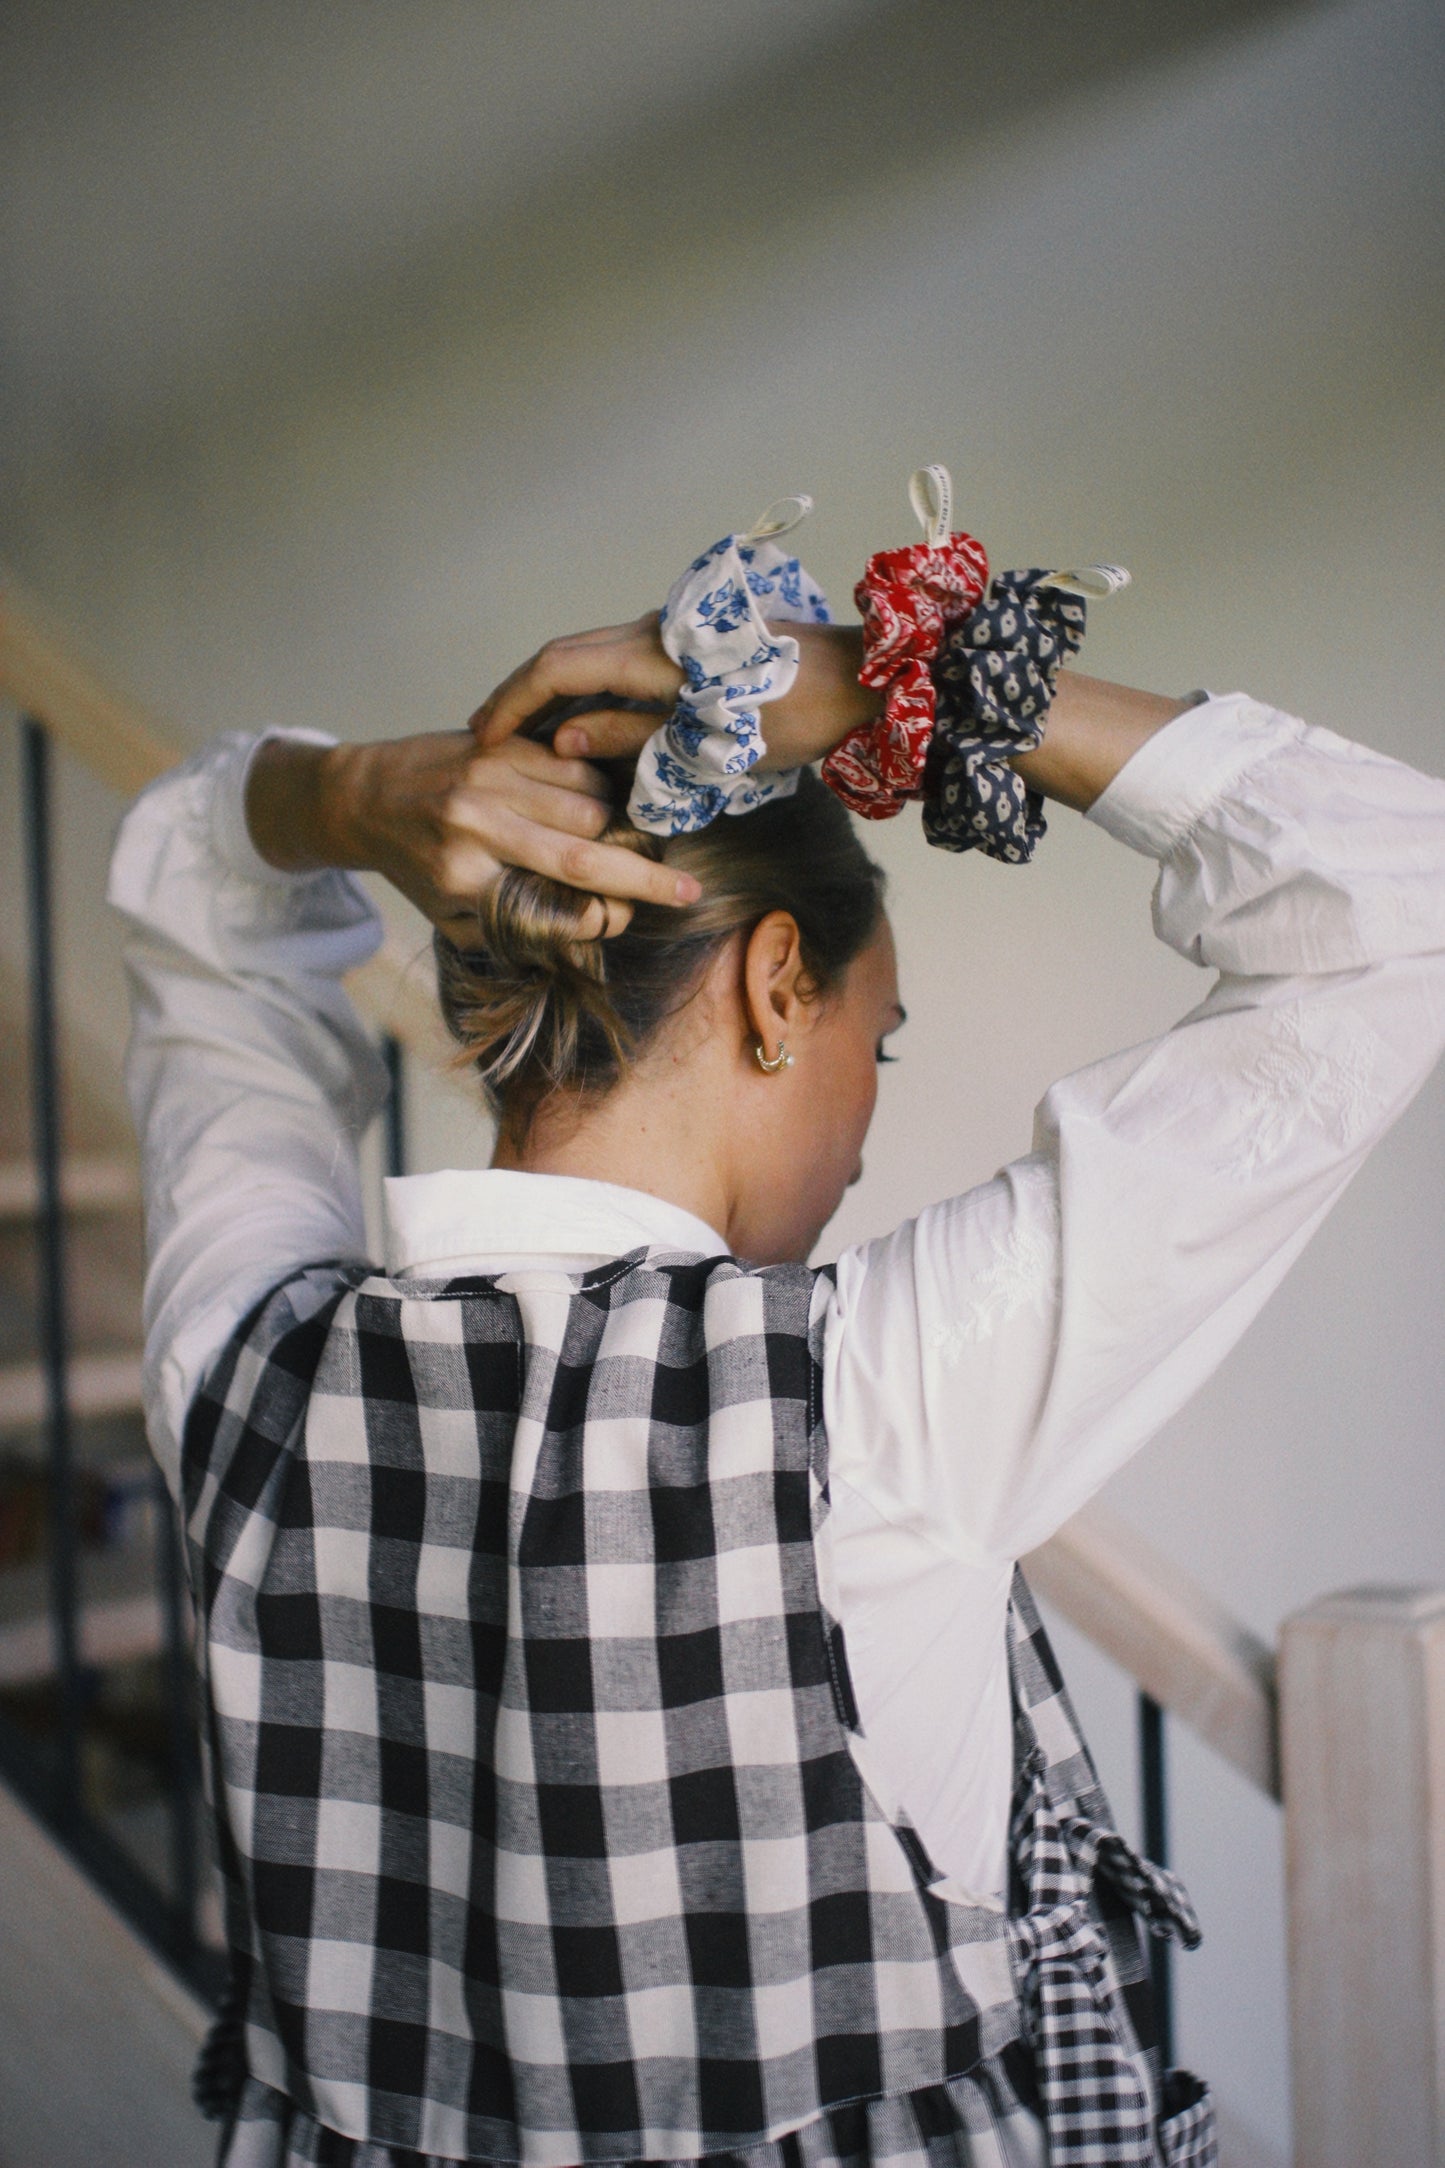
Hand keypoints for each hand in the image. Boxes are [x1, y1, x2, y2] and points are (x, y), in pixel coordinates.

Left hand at [246, 730, 699, 942]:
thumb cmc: (415, 866)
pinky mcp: (499, 745)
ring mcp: (489, 778)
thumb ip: (515, 931)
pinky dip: (599, 789)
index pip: (552, 904)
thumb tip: (588, 931)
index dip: (601, 916)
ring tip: (637, 845)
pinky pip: (573, 768)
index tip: (633, 921)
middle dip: (643, 876)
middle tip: (685, 890)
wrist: (363, 796)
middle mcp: (476, 826)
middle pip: (583, 853)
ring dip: (622, 828)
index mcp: (462, 878)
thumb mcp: (451, 918)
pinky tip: (606, 806)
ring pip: (588, 804)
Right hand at [470, 613, 879, 769]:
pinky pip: (622, 662)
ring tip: (527, 734)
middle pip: (568, 655)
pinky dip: (591, 690)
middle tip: (489, 734)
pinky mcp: (692, 646)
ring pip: (594, 656)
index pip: (559, 668)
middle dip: (525, 695)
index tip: (483, 736)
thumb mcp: (709, 743)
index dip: (515, 702)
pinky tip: (584, 721)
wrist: (862, 683)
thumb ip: (633, 738)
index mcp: (654, 650)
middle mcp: (656, 630)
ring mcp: (675, 634)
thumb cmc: (796, 715)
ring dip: (557, 692)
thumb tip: (567, 742)